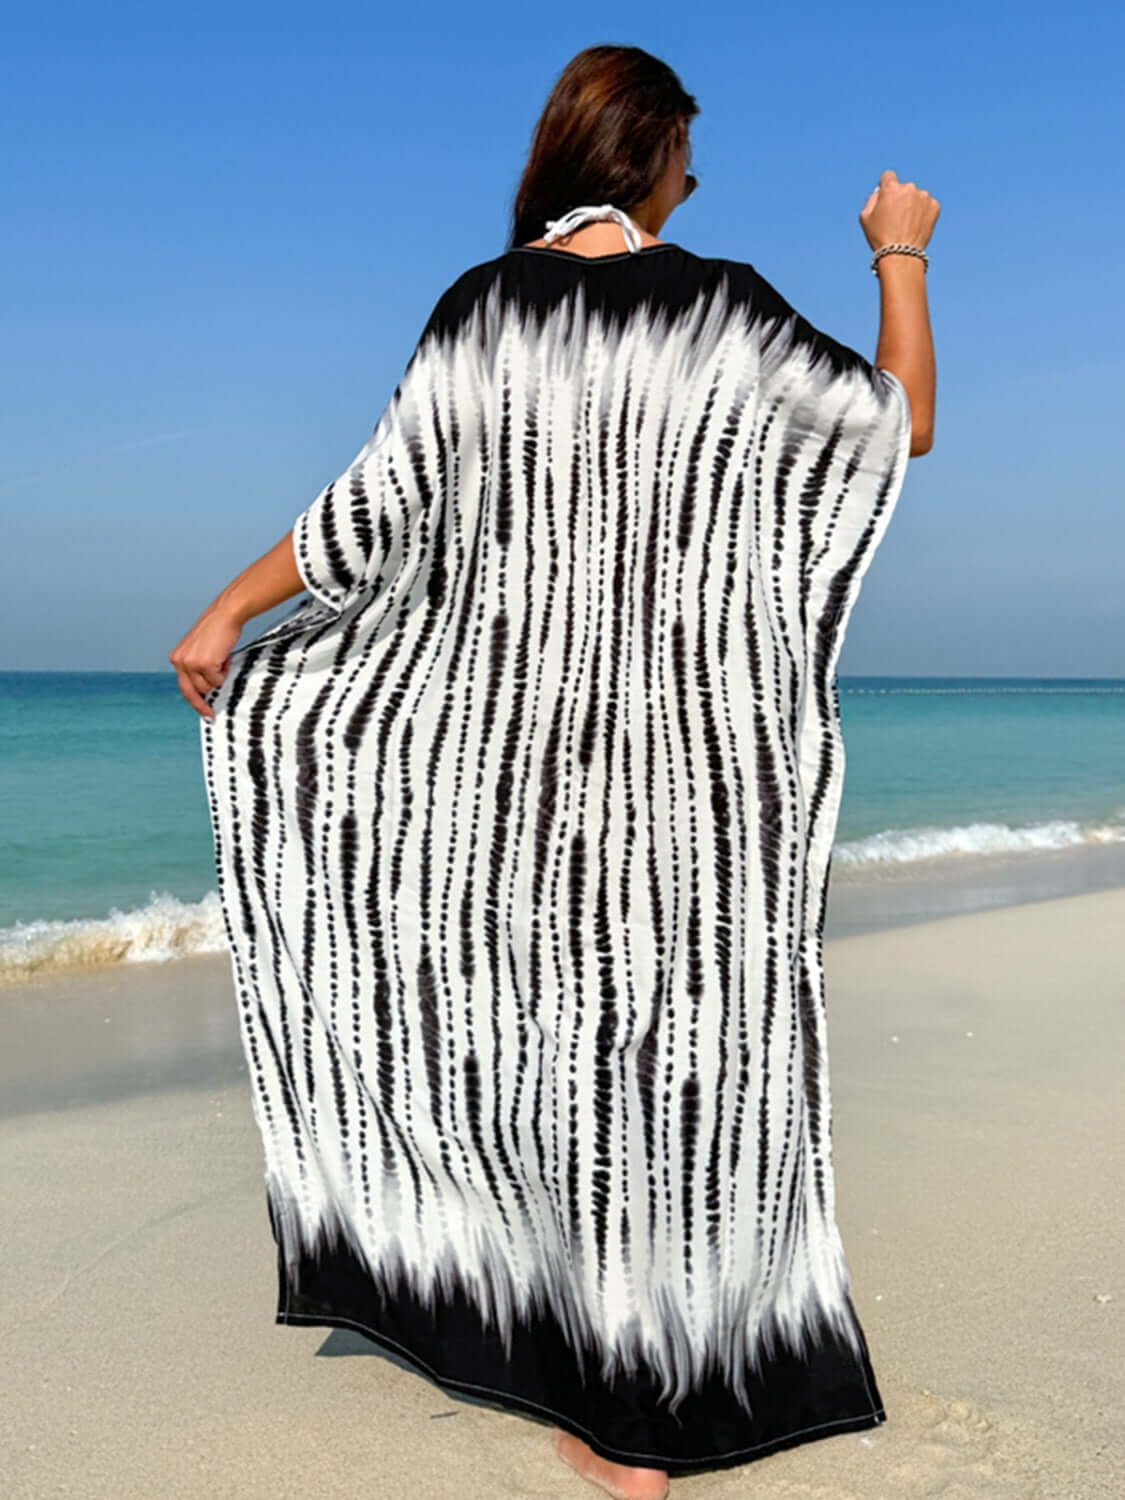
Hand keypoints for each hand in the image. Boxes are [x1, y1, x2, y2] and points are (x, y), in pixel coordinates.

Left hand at [169, 604, 242, 718]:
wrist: (225, 615)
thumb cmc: (217, 630)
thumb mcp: (199, 649)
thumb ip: (197, 667)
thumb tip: (205, 688)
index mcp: (176, 658)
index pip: (183, 686)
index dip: (193, 701)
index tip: (203, 712)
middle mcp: (180, 662)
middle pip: (192, 692)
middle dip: (202, 704)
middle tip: (210, 714)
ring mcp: (191, 664)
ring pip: (207, 687)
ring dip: (218, 678)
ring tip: (221, 661)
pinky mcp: (204, 664)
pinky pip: (217, 680)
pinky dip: (224, 671)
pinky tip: (224, 657)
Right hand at [859, 169, 939, 252]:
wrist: (901, 254)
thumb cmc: (880, 237)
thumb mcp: (865, 217)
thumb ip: (871, 199)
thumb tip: (880, 191)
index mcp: (891, 188)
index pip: (888, 176)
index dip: (885, 186)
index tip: (887, 197)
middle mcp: (909, 188)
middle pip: (903, 188)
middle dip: (900, 199)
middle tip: (896, 218)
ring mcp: (923, 196)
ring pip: (916, 197)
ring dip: (912, 206)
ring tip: (907, 225)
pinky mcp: (934, 206)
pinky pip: (927, 205)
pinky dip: (923, 213)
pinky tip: (916, 226)